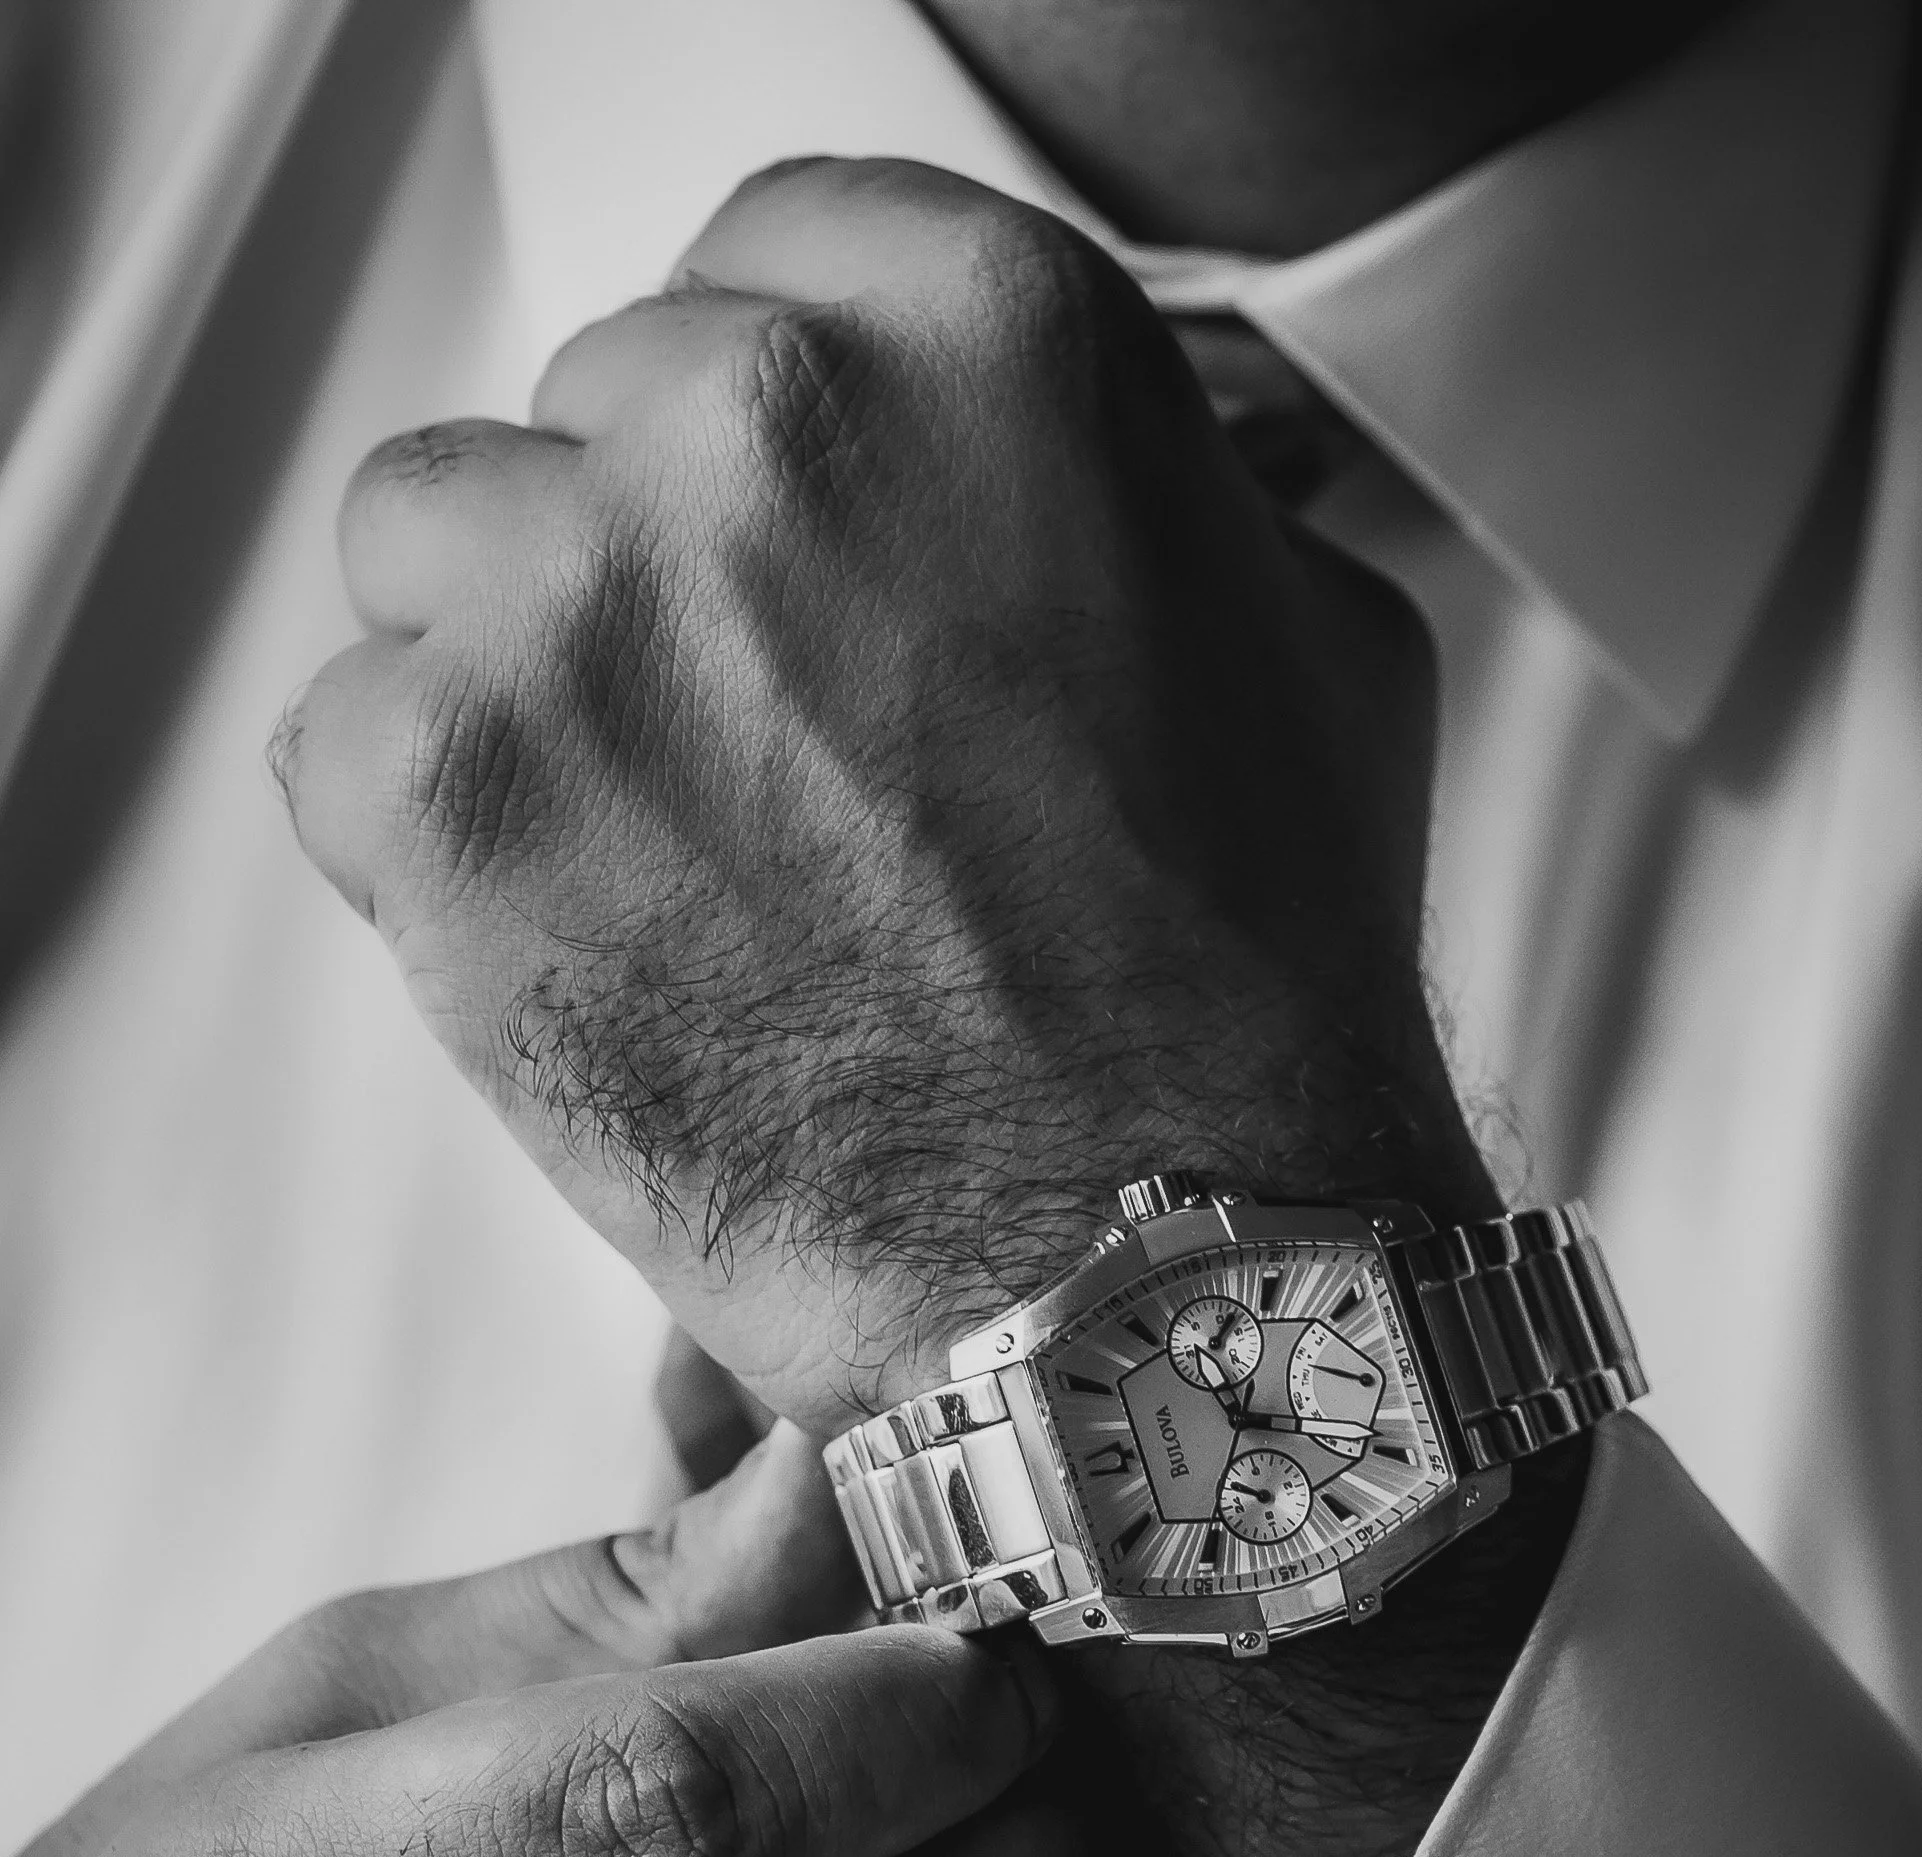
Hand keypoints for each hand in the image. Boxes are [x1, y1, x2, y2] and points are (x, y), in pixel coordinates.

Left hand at [278, 158, 1493, 1437]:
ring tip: (654, 854)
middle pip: (591, 409)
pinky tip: (585, 944)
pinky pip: (342, 750)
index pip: (757, 259)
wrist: (1159, 1261)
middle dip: (657, 571)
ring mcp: (581, 607)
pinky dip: (427, 855)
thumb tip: (1046, 486)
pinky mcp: (449, 800)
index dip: (766, 434)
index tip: (782, 548)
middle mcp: (761, 421)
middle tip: (759, 764)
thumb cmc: (1250, 983)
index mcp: (979, 330)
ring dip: (514, 677)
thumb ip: (1137, 486)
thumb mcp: (1309, 635)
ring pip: (428, 544)